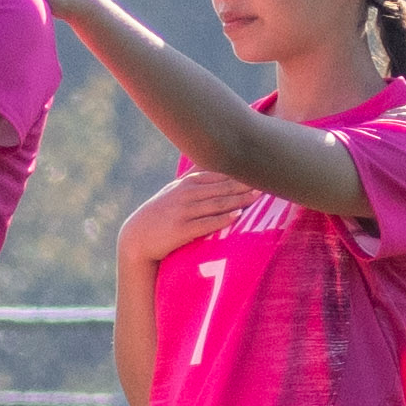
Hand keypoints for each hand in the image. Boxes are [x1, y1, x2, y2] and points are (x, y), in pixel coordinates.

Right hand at [118, 165, 254, 267]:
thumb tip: (214, 168)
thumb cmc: (160, 213)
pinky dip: (222, 219)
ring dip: (239, 199)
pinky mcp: (181, 230)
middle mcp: (186, 194)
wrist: (137, 237)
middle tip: (267, 179)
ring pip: (216, 203)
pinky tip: (237, 216)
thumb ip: (194, 180)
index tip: (259, 168)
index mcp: (187, 184)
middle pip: (221, 187)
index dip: (240, 172)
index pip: (218, 174)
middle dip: (244, 184)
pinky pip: (206, 223)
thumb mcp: (174, 192)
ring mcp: (183, 212)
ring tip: (258, 196)